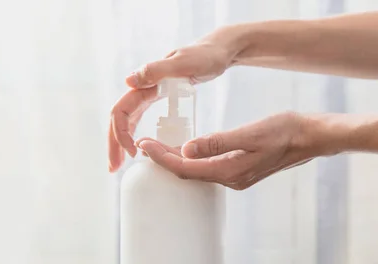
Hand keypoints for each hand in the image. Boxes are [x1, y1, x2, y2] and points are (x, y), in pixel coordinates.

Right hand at [108, 27, 243, 171]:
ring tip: (118, 164)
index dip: (121, 133)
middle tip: (113, 168)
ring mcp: (147, 94)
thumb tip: (128, 82)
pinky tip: (136, 150)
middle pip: (119, 119)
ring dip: (119, 142)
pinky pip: (138, 120)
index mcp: (144, 82)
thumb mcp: (182, 64)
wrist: (216, 52)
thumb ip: (156, 70)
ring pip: (126, 121)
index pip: (121, 111)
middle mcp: (141, 89)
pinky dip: (133, 135)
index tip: (132, 152)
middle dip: (113, 144)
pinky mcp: (155, 99)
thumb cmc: (203, 56)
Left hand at [135, 112, 316, 189]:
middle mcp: (229, 178)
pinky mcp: (238, 169)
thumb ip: (216, 142)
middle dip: (163, 159)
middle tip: (144, 144)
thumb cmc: (284, 132)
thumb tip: (186, 149)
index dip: (161, 157)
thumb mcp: (249, 133)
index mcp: (228, 171)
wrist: (310, 137)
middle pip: (186, 172)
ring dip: (176, 159)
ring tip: (157, 145)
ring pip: (196, 170)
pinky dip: (191, 158)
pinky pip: (207, 167)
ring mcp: (234, 176)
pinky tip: (185, 147)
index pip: (184, 167)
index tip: (143, 145)